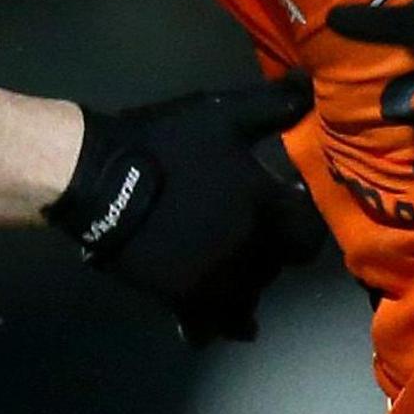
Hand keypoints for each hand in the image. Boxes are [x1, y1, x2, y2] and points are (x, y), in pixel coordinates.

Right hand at [48, 76, 329, 342]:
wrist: (101, 181)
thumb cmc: (165, 144)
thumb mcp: (223, 115)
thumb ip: (273, 105)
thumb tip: (312, 86)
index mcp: (268, 210)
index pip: (310, 230)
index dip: (301, 218)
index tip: (288, 202)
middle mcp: (253, 255)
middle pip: (280, 265)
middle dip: (273, 248)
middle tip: (254, 227)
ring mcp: (218, 284)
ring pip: (249, 299)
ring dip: (246, 284)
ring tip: (231, 266)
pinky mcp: (182, 302)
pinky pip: (209, 327)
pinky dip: (214, 324)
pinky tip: (211, 316)